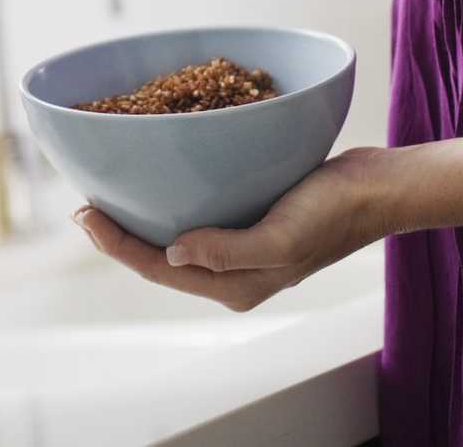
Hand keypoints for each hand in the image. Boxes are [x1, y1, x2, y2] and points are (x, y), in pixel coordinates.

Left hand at [72, 148, 397, 311]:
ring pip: (178, 235)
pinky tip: (163, 178)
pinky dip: (175, 199)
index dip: (116, 244)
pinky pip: (202, 213)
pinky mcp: (253, 217)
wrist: (378, 188)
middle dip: (119, 234)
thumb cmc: (334, 212)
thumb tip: (173, 251)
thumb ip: (226, 252)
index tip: (84, 214)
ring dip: (143, 219)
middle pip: (161, 256)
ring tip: (110, 194)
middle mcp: (233, 271)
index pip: (159, 268)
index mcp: (234, 285)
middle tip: (84, 205)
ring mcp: (243, 245)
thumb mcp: (281, 239)